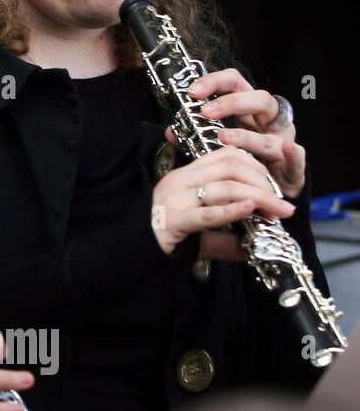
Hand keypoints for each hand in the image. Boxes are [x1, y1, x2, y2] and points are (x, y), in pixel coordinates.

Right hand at [151, 145, 295, 260]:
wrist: (128, 255)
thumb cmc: (163, 239)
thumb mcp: (200, 232)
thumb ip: (226, 237)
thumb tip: (254, 248)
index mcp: (184, 176)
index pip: (226, 155)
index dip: (256, 167)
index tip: (273, 188)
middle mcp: (178, 181)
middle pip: (231, 167)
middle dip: (264, 183)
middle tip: (282, 205)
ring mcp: (174, 199)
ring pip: (225, 186)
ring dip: (259, 198)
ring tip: (277, 213)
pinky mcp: (173, 220)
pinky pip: (207, 212)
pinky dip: (233, 210)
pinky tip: (250, 210)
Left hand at [170, 69, 306, 198]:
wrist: (269, 190)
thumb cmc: (243, 160)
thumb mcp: (216, 145)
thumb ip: (194, 136)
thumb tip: (170, 132)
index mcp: (248, 111)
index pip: (235, 84)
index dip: (216, 82)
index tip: (193, 92)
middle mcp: (268, 122)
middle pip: (260, 99)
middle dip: (233, 103)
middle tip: (206, 113)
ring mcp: (282, 142)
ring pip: (272, 131)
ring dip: (248, 134)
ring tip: (224, 137)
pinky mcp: (293, 166)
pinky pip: (297, 157)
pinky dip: (294, 154)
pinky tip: (287, 149)